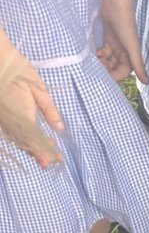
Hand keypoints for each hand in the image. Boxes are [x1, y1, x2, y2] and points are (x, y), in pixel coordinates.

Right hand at [0, 50, 63, 167]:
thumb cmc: (18, 72)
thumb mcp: (39, 89)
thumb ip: (49, 110)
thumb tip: (60, 128)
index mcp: (23, 116)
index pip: (35, 142)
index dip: (45, 153)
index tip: (56, 160)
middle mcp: (12, 122)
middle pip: (27, 145)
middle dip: (40, 154)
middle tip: (53, 160)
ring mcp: (4, 120)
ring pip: (18, 141)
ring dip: (32, 148)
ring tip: (46, 152)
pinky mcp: (1, 117)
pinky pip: (11, 134)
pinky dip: (23, 140)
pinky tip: (32, 141)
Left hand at [96, 0, 146, 81]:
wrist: (115, 7)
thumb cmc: (126, 27)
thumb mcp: (133, 49)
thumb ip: (139, 66)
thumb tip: (147, 83)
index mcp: (131, 59)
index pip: (121, 73)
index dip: (113, 76)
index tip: (103, 77)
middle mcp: (124, 55)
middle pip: (113, 68)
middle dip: (105, 69)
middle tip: (96, 68)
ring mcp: (115, 48)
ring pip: (107, 61)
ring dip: (101, 62)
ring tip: (94, 59)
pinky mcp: (108, 41)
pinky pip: (103, 53)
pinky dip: (98, 54)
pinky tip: (95, 52)